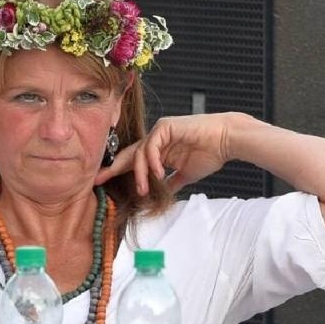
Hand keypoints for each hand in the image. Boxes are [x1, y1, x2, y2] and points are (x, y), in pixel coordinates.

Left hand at [95, 113, 237, 195]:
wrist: (226, 141)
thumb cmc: (209, 154)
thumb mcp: (185, 175)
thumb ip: (171, 184)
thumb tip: (160, 197)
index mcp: (159, 150)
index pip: (133, 162)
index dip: (118, 172)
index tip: (102, 184)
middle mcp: (156, 140)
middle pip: (129, 155)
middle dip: (113, 168)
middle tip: (98, 180)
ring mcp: (160, 131)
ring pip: (139, 153)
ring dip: (140, 173)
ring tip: (144, 190)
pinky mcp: (166, 126)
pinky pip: (151, 145)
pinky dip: (152, 161)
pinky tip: (158, 173)